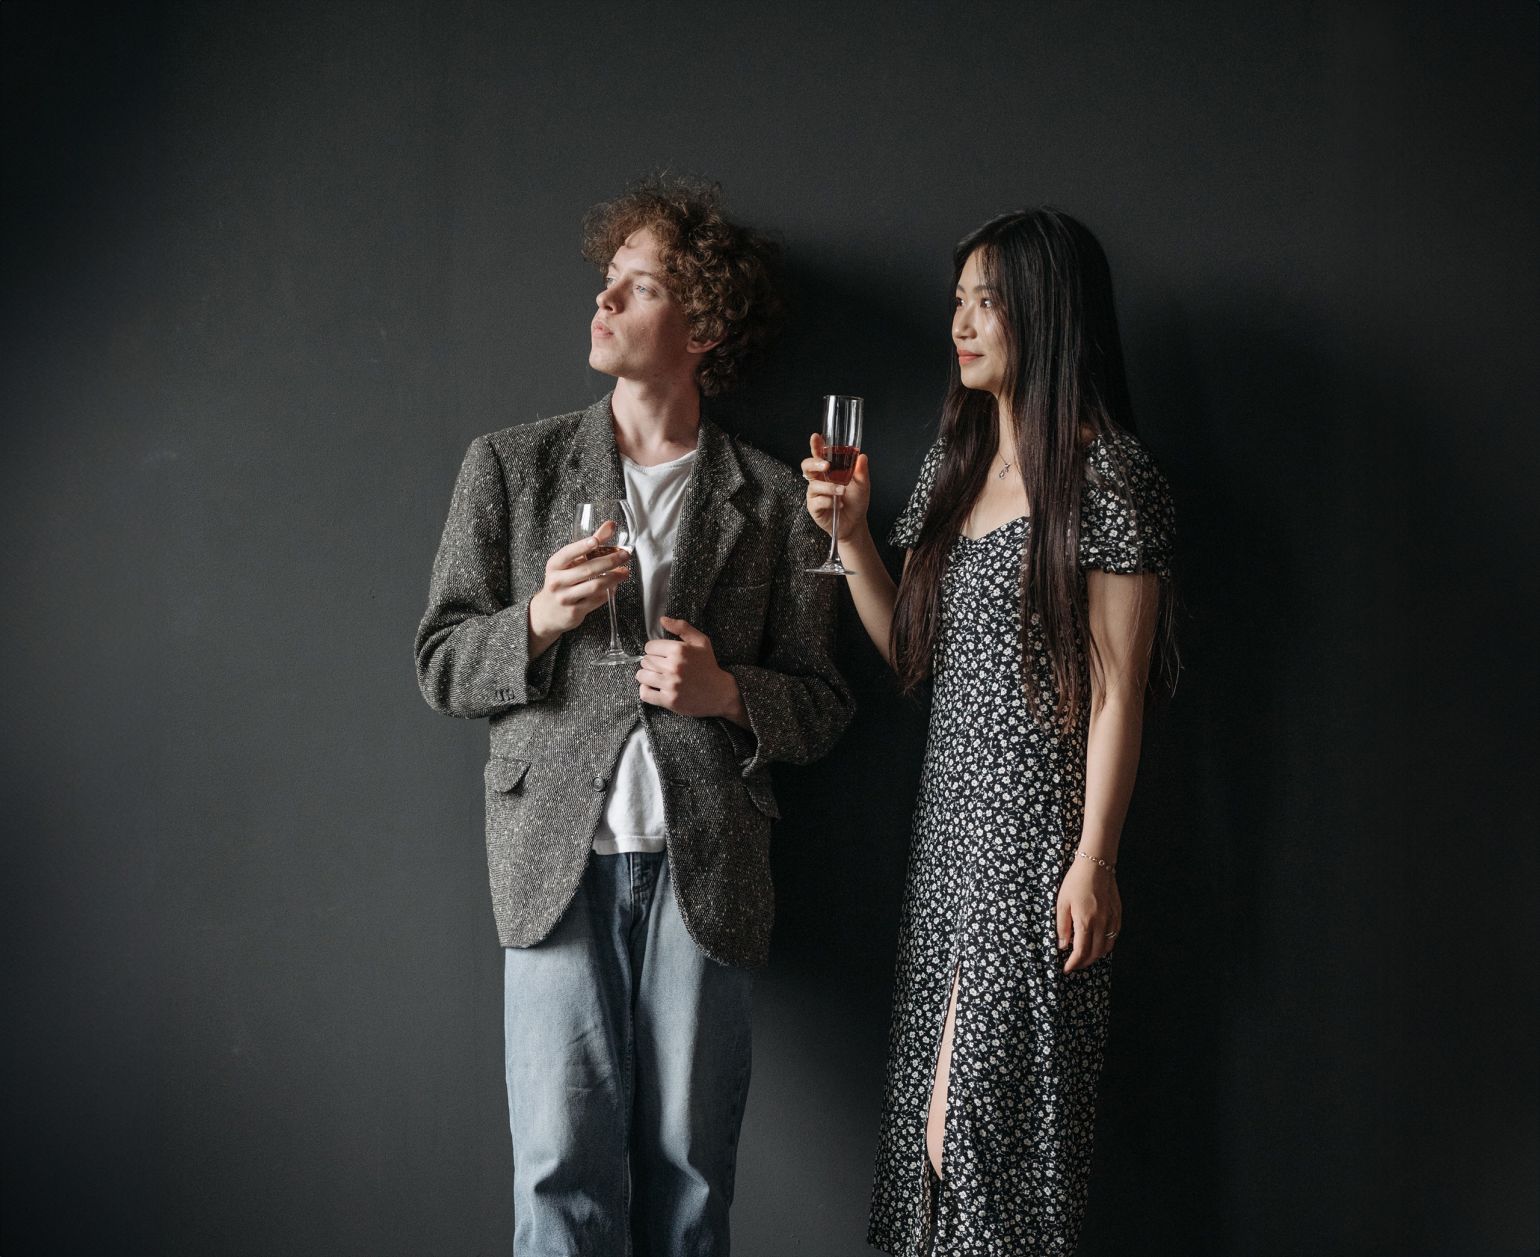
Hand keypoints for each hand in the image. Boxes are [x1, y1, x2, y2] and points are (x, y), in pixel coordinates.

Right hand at [527, 521, 631, 638]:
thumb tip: (611, 525)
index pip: (568, 553)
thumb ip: (590, 543)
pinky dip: (609, 592)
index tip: (596, 540)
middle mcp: (557, 581)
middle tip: (624, 555)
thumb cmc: (562, 581)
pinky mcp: (574, 612)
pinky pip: (596, 600)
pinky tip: (615, 586)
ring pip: (594, 586)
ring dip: (613, 578)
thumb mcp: (570, 563)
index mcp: (554, 565)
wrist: (547, 612)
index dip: (582, 546)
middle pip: (587, 569)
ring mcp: (565, 598)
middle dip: (609, 561)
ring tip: (625, 572)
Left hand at [636, 617, 741, 719]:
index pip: (649, 647)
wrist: (720, 693)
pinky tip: (653, 687)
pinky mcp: (669, 700)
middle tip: (661, 667)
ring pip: (642, 676)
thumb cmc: (708, 665)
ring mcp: (671, 684)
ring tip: (656, 677)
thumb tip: (662, 619)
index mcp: (679, 650)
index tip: (661, 655)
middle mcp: (674, 666)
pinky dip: (645, 690)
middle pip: (645, 661)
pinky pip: (645, 693)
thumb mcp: (701, 641)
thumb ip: (682, 627)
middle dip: (650, 663)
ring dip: (646, 676)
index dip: (654, 650)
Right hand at [801, 433, 870, 541]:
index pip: (819, 455)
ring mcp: (815, 493)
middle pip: (806, 466)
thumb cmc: (856, 501)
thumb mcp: (863, 485)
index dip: (815, 446)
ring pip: (814, 485)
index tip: (816, 437)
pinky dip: (829, 502)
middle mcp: (819, 479)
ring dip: (829, 487)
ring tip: (842, 491)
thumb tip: (862, 457)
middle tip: (826, 466)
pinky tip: (838, 505)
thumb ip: (861, 471)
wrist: (855, 523)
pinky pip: (817, 501)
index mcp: (829, 471)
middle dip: (814, 463)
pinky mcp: (814, 507)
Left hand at [1056, 859, 1121, 972]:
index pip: (1081, 952)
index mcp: (1086, 922)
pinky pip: (1114, 936)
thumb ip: (1062, 926)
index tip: (1066, 969)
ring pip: (1107, 947)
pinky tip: (1097, 941)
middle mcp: (1101, 924)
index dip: (1073, 963)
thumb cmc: (1076, 882)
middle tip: (1073, 964)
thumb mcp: (1062, 903)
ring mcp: (1112, 919)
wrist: (1096, 865)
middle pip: (1095, 953)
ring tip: (1084, 955)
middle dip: (1083, 962)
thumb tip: (1063, 945)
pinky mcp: (1118, 914)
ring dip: (1095, 955)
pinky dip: (1105, 944)